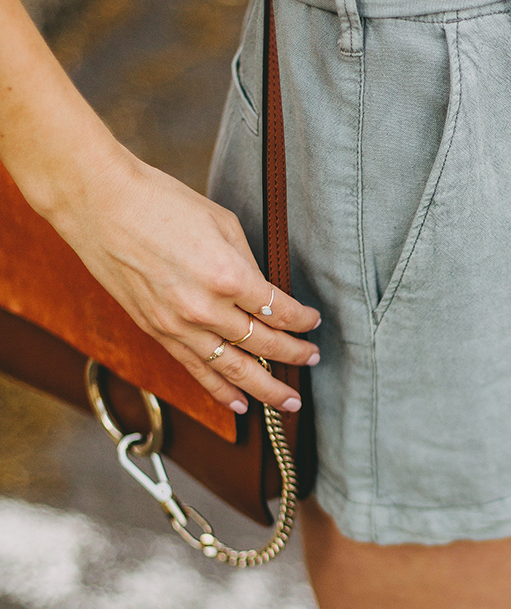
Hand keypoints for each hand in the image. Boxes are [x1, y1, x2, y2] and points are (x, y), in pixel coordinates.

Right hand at [49, 145, 320, 413]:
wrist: (100, 205)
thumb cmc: (160, 203)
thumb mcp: (221, 224)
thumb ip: (247, 264)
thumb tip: (265, 293)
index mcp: (228, 276)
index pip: (279, 311)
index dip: (302, 320)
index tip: (312, 322)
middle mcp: (205, 309)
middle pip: (263, 345)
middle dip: (293, 355)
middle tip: (312, 359)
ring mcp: (178, 326)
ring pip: (233, 369)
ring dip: (266, 388)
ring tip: (290, 401)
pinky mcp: (157, 333)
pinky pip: (197, 370)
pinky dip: (221, 391)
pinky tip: (242, 405)